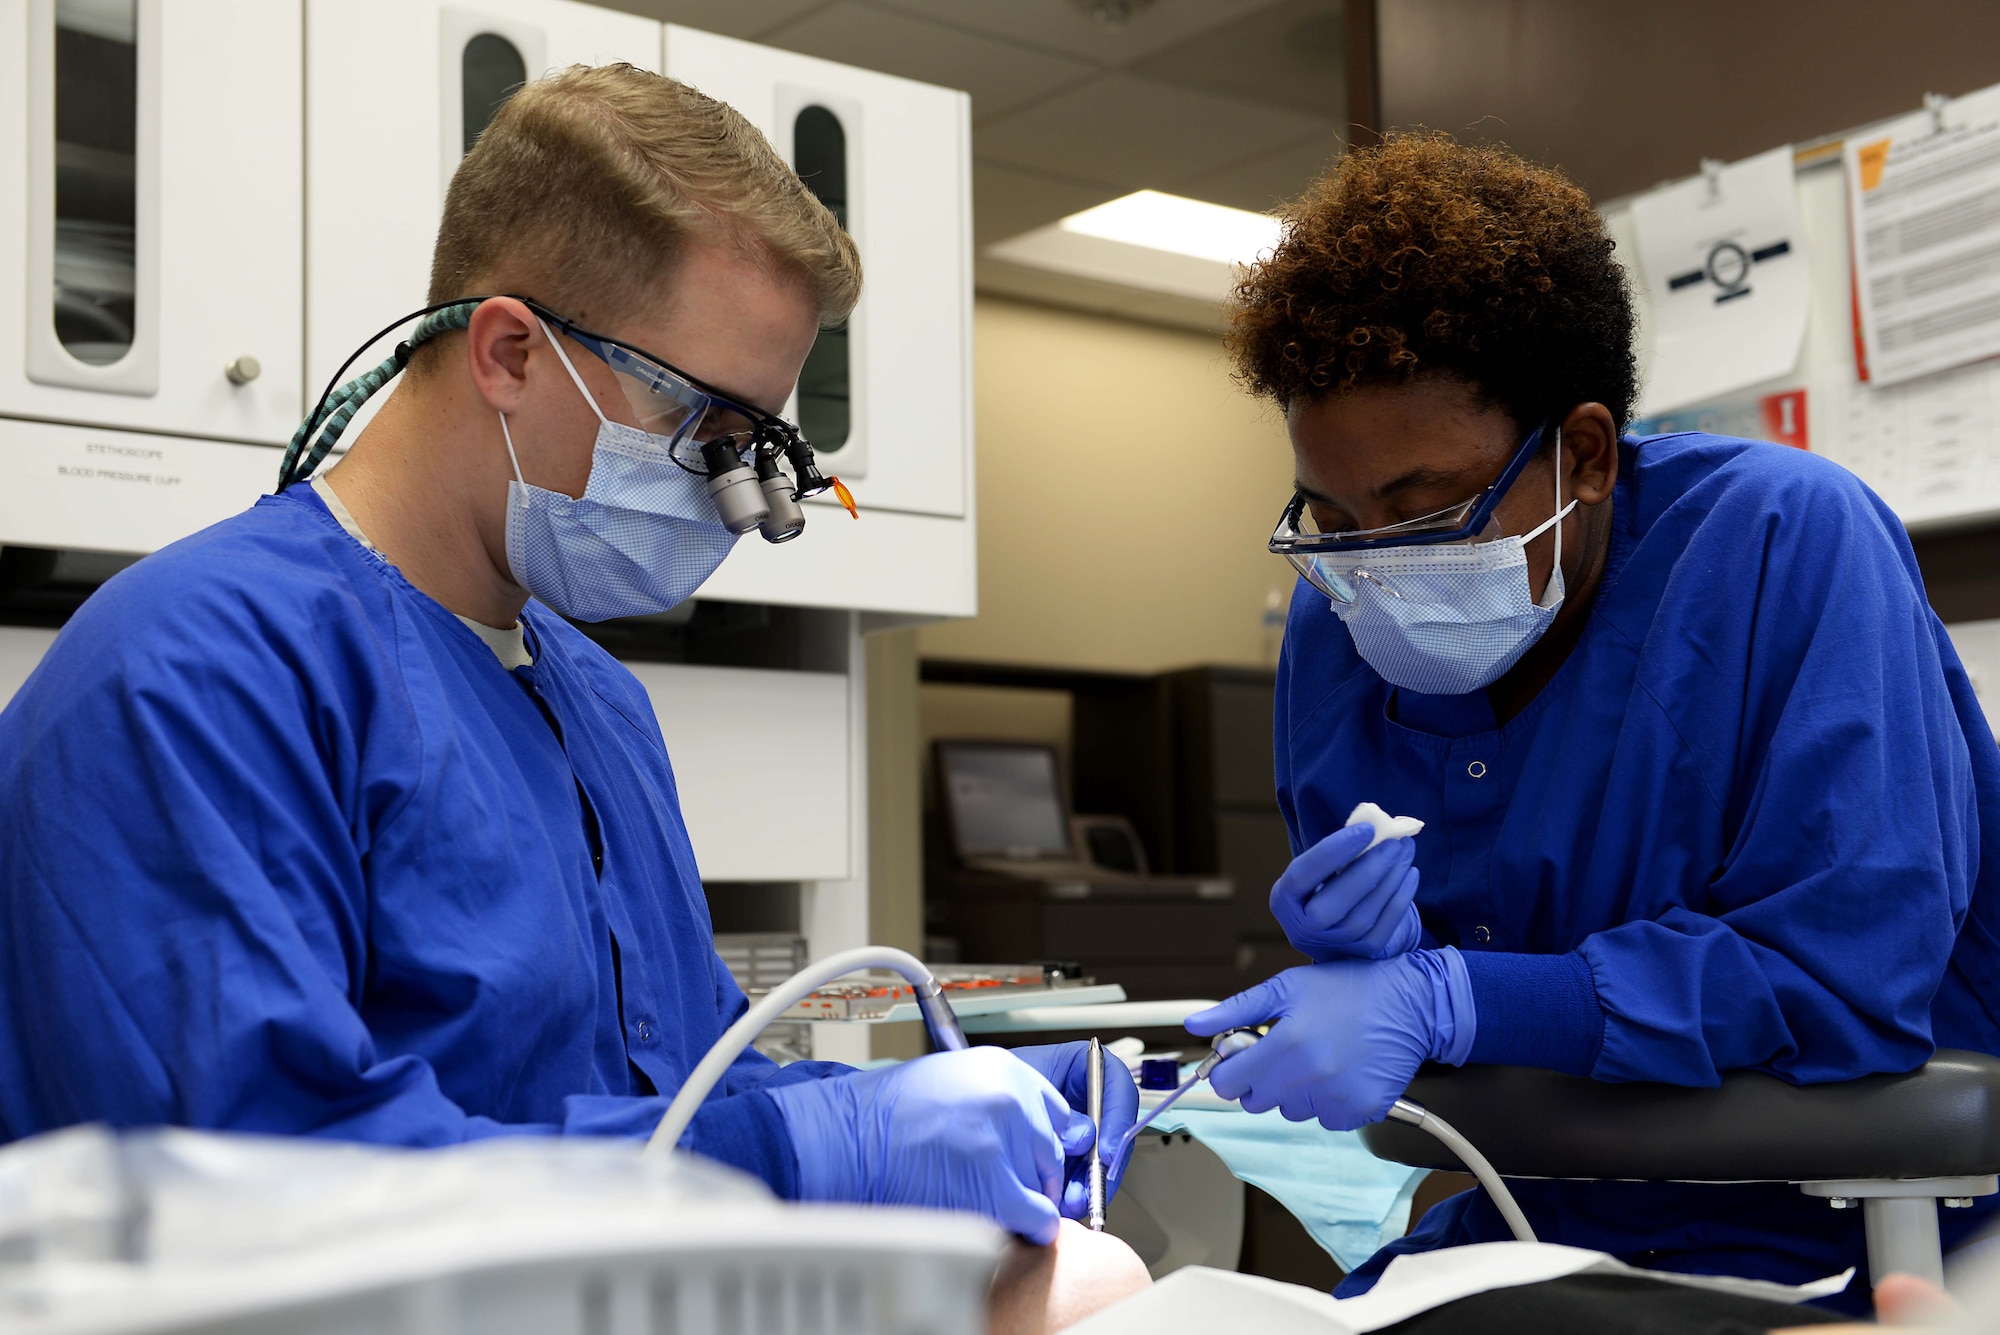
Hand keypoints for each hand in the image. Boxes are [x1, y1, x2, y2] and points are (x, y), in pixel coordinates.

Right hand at [767, 1046, 1089, 1242]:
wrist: (850, 1142)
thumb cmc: (884, 1117)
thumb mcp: (950, 1082)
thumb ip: (997, 1101)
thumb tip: (1030, 1136)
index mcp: (1004, 1068)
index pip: (1056, 1111)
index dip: (1037, 1141)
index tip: (1025, 1157)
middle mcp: (1012, 1099)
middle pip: (1053, 1152)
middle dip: (1030, 1174)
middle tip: (994, 1183)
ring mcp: (1008, 1142)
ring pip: (1046, 1188)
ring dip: (1019, 1201)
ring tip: (974, 1194)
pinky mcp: (999, 1187)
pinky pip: (1039, 1218)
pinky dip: (1026, 1228)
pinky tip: (997, 1222)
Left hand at [1008, 1042, 1139, 1216]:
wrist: (968, 1102)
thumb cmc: (994, 1081)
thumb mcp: (1024, 1085)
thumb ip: (1058, 1109)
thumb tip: (1084, 1139)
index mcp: (1082, 1067)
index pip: (1116, 1082)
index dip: (1119, 1116)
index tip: (1108, 1150)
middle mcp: (1087, 1100)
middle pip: (1115, 1130)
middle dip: (1104, 1163)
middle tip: (1090, 1188)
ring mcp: (1081, 1130)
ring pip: (1101, 1159)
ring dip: (1089, 1184)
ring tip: (1071, 1202)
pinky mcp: (1071, 1156)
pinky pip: (1083, 1177)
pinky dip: (1075, 1193)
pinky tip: (1062, 1205)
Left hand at [1184, 950, 1472, 1130]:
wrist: (1410, 1002)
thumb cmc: (1348, 988)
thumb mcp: (1287, 986)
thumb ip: (1237, 1009)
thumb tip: (1194, 1025)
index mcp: (1285, 1043)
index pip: (1229, 1084)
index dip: (1230, 1071)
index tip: (1241, 1059)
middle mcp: (1309, 1077)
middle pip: (1257, 1103)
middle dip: (1262, 1080)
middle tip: (1284, 1053)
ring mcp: (1337, 1098)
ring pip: (1292, 1112)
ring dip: (1296, 1092)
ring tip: (1319, 1057)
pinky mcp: (1361, 1111)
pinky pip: (1326, 1120)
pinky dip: (1328, 1103)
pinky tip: (1341, 1072)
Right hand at [1270, 823, 1421, 961]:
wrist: (1331, 932)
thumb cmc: (1324, 887)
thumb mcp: (1316, 872)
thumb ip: (1337, 853)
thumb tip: (1374, 828)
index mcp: (1284, 900)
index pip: (1302, 875)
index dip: (1332, 852)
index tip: (1366, 829)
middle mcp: (1303, 929)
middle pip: (1333, 904)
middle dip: (1368, 870)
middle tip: (1394, 843)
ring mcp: (1333, 945)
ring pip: (1363, 917)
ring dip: (1389, 880)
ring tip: (1405, 851)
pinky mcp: (1361, 954)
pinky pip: (1384, 928)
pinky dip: (1400, 899)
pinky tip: (1410, 874)